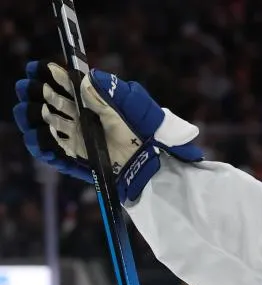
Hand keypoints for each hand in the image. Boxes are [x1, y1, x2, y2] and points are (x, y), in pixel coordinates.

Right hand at [13, 61, 201, 201]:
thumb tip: (86, 79)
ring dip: (38, 115)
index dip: (53, 75)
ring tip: (40, 111)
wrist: (147, 160)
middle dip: (39, 92)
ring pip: (48, 122)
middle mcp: (78, 114)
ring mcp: (75, 133)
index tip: (45, 69)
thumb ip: (104, 96)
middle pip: (50, 100)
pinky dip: (44, 142)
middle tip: (35, 90)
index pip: (65, 83)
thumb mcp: (125, 109)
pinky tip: (43, 134)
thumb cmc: (140, 130)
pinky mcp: (75, 152)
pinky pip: (53, 148)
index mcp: (90, 99)